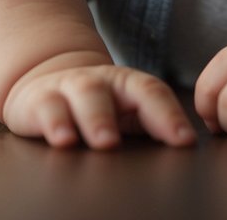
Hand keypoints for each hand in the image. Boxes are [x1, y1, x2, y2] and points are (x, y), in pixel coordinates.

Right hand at [3, 56, 195, 149]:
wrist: (47, 82)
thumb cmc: (100, 106)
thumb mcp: (128, 111)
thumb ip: (154, 124)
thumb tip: (187, 145)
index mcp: (128, 85)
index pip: (152, 93)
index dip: (169, 115)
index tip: (184, 141)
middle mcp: (99, 82)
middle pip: (112, 92)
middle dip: (124, 116)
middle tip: (127, 141)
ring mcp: (69, 88)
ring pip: (84, 97)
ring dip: (95, 119)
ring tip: (104, 142)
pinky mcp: (39, 101)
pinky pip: (47, 109)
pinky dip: (55, 124)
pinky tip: (63, 140)